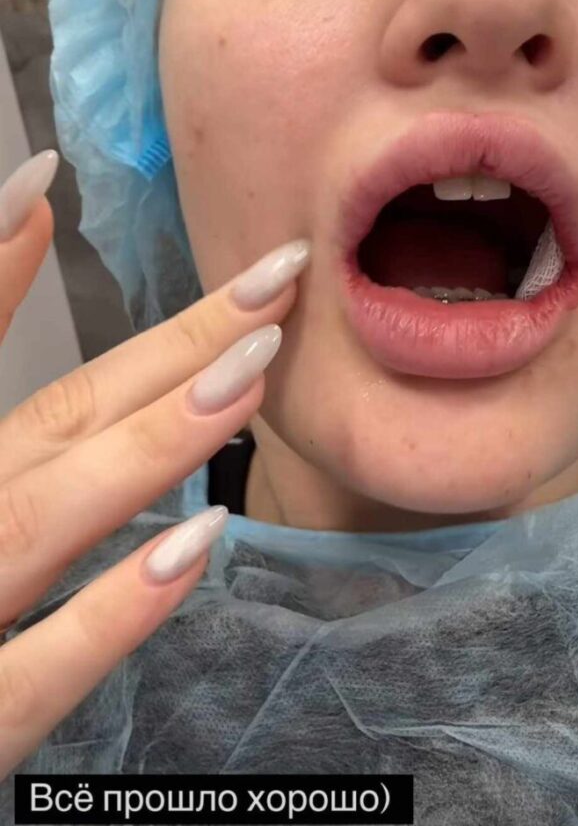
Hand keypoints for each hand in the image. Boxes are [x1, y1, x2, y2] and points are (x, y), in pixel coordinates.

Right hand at [0, 151, 309, 776]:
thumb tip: (25, 238)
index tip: (42, 181)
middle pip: (47, 427)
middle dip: (162, 352)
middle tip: (271, 283)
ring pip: (38, 520)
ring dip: (146, 445)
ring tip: (248, 376)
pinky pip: (33, 676)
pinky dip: (110, 613)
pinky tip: (198, 544)